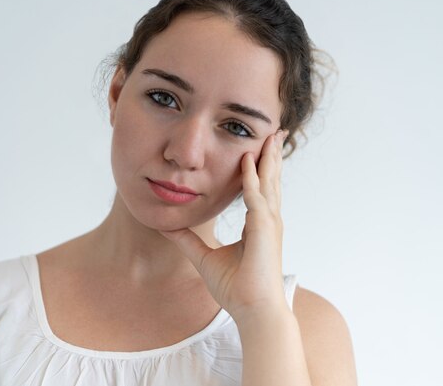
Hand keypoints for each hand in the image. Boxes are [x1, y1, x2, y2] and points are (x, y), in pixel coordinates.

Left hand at [160, 129, 289, 321]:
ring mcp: (269, 223)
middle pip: (270, 180)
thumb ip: (188, 241)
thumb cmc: (236, 289)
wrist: (253, 311)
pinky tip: (245, 161)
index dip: (258, 168)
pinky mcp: (264, 230)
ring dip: (267, 158)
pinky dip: (250, 179)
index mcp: (259, 224)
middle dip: (271, 155)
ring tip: (269, 136)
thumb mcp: (204, 258)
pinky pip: (255, 198)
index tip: (256, 149)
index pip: (259, 188)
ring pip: (268, 182)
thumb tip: (168, 227)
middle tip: (274, 132)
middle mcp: (267, 220)